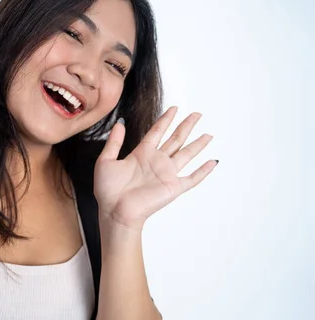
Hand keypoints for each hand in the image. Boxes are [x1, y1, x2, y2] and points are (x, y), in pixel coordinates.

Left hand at [94, 106, 217, 230]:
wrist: (115, 211)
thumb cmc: (107, 190)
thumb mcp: (106, 161)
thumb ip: (114, 142)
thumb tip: (120, 123)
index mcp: (141, 154)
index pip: (157, 132)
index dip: (166, 119)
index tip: (174, 108)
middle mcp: (156, 161)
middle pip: (176, 139)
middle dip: (186, 126)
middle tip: (197, 114)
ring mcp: (166, 174)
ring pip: (187, 154)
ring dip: (198, 145)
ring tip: (209, 135)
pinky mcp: (173, 187)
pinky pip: (192, 178)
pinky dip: (203, 171)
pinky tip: (213, 162)